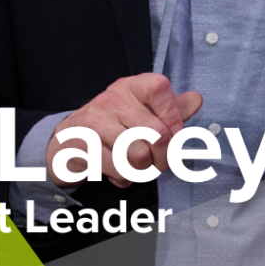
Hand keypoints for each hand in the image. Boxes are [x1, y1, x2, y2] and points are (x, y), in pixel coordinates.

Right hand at [46, 73, 202, 187]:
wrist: (67, 141)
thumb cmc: (113, 125)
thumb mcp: (141, 111)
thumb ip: (171, 108)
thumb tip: (197, 99)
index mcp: (130, 86)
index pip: (160, 86)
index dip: (173, 113)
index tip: (174, 130)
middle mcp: (112, 99)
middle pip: (157, 133)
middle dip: (163, 156)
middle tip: (156, 160)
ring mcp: (95, 122)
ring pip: (139, 156)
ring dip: (142, 170)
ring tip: (134, 164)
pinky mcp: (84, 147)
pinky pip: (120, 172)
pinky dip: (124, 179)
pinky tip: (116, 169)